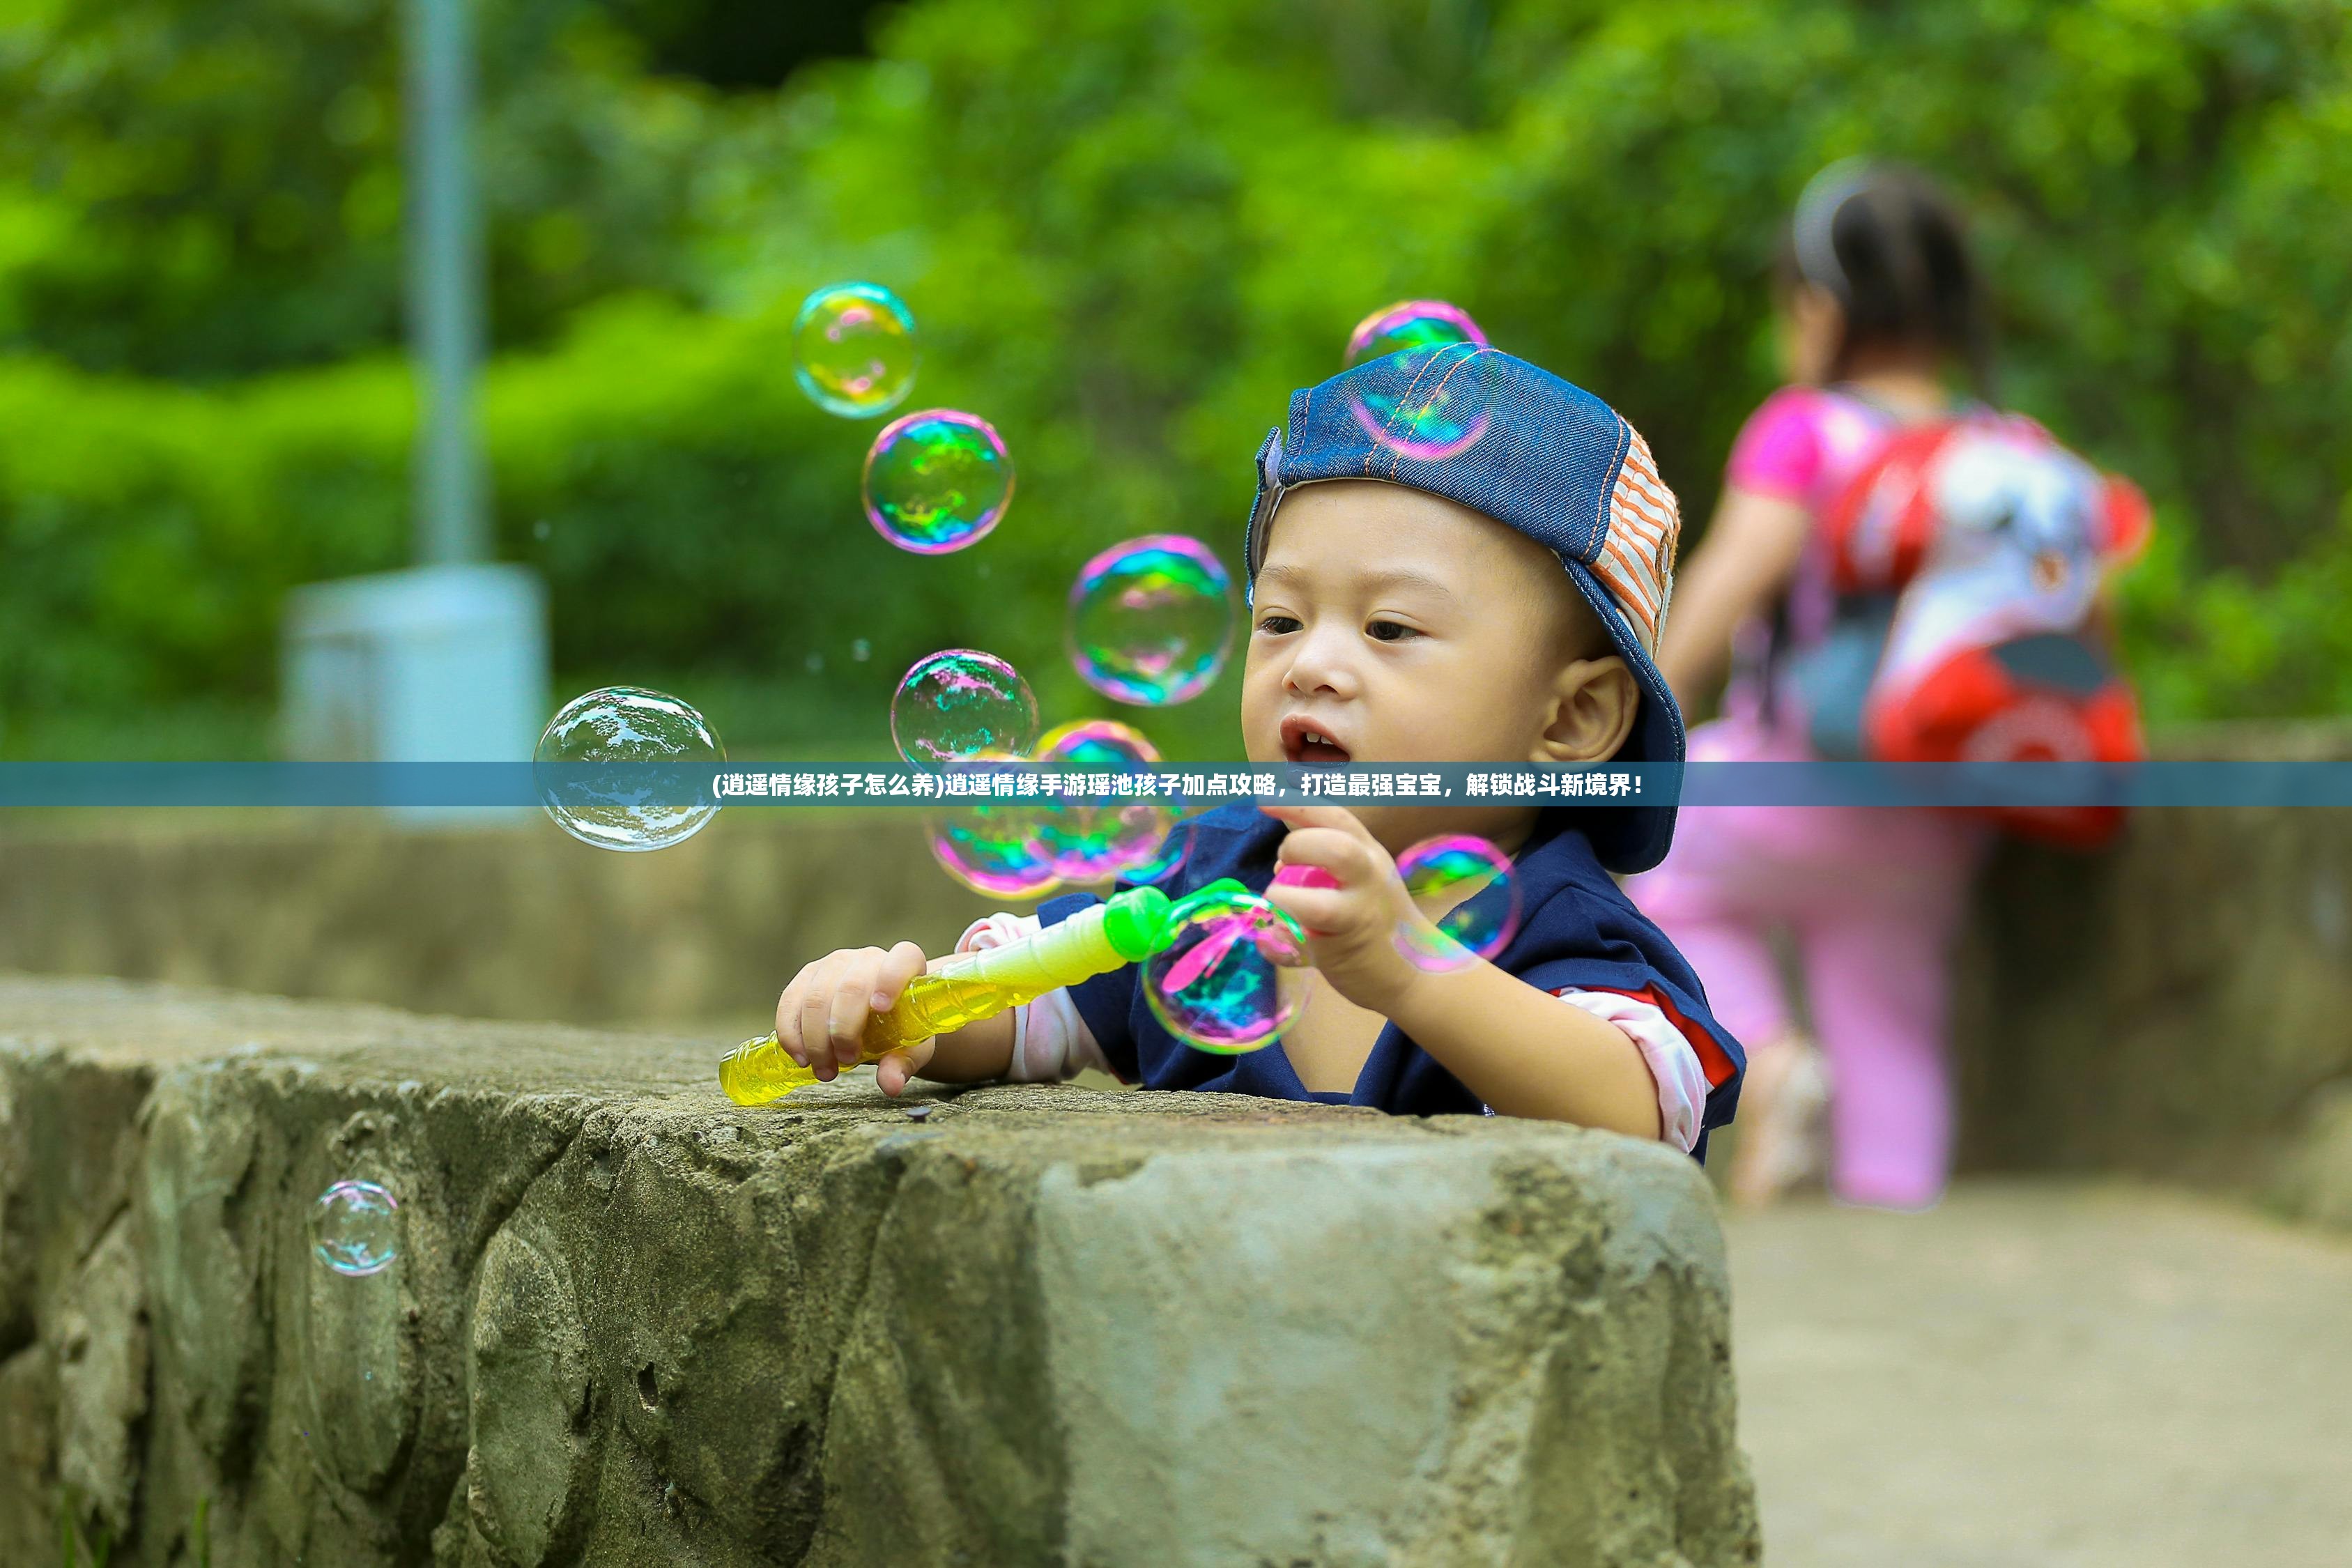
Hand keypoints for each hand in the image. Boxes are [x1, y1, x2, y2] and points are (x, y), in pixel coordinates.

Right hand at [773, 942, 934, 1095]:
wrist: (878, 1019)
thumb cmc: (900, 1028)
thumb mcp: (910, 1048)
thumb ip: (902, 1063)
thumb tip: (890, 1084)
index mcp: (905, 965)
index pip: (902, 958)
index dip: (891, 979)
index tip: (880, 1008)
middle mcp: (868, 958)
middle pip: (850, 987)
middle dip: (844, 1030)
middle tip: (846, 1061)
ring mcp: (834, 964)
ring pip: (816, 997)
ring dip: (816, 1040)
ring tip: (825, 1070)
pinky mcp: (808, 976)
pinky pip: (790, 1002)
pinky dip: (792, 1034)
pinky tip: (801, 1057)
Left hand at [1259, 805, 1444, 1016]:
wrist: (1419, 970)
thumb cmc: (1380, 921)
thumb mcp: (1362, 879)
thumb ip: (1327, 858)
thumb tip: (1282, 853)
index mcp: (1369, 853)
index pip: (1335, 817)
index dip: (1296, 804)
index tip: (1264, 800)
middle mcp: (1369, 877)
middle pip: (1336, 847)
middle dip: (1296, 847)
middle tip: (1282, 864)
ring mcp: (1361, 913)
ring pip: (1321, 904)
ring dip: (1286, 898)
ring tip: (1279, 899)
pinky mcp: (1348, 947)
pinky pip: (1304, 939)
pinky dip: (1277, 939)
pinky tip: (1275, 941)